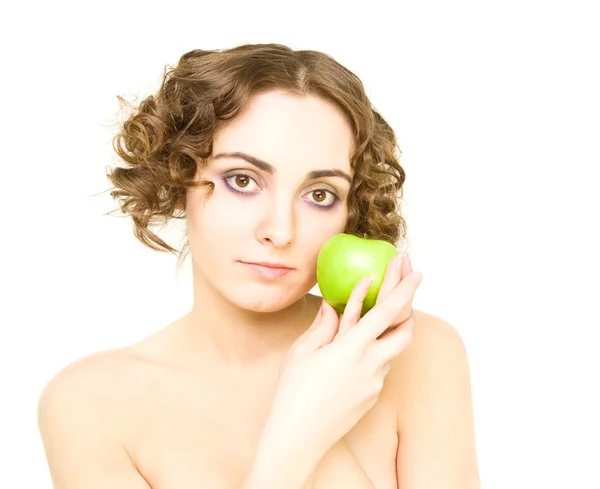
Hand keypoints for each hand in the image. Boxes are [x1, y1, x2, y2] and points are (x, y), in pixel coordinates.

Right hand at [263, 253, 422, 460]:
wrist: (299, 436)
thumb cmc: (294, 391)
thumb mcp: (303, 351)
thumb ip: (323, 325)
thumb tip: (333, 306)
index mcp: (352, 348)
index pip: (386, 313)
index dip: (403, 290)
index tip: (416, 273)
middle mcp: (371, 365)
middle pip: (405, 331)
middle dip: (409, 306)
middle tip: (403, 287)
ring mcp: (375, 382)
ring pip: (392, 348)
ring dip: (388, 330)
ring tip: (371, 316)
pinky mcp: (373, 395)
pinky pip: (379, 365)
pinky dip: (373, 351)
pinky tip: (353, 351)